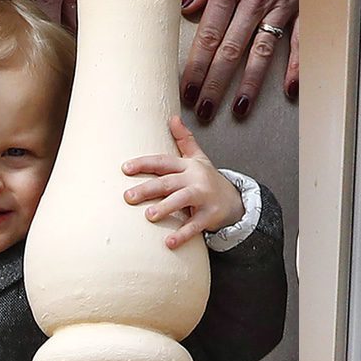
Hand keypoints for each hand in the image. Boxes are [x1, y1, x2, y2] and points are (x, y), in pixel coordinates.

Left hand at [122, 117, 244, 248]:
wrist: (235, 201)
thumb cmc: (208, 180)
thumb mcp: (198, 158)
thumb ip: (184, 139)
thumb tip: (173, 117)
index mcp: (188, 166)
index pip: (163, 162)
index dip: (144, 164)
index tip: (125, 169)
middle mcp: (195, 179)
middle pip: (169, 182)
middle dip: (148, 189)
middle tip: (128, 197)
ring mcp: (204, 197)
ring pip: (182, 201)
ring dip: (165, 207)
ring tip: (149, 216)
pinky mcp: (210, 215)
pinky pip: (195, 225)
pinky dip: (182, 234)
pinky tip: (168, 243)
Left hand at [180, 0, 302, 123]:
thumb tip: (188, 2)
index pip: (209, 33)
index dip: (196, 64)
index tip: (185, 86)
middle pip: (231, 48)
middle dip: (215, 82)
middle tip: (204, 108)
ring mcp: (282, 1)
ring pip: (262, 50)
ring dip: (250, 82)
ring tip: (239, 107)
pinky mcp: (305, 1)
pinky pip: (300, 40)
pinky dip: (296, 66)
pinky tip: (290, 88)